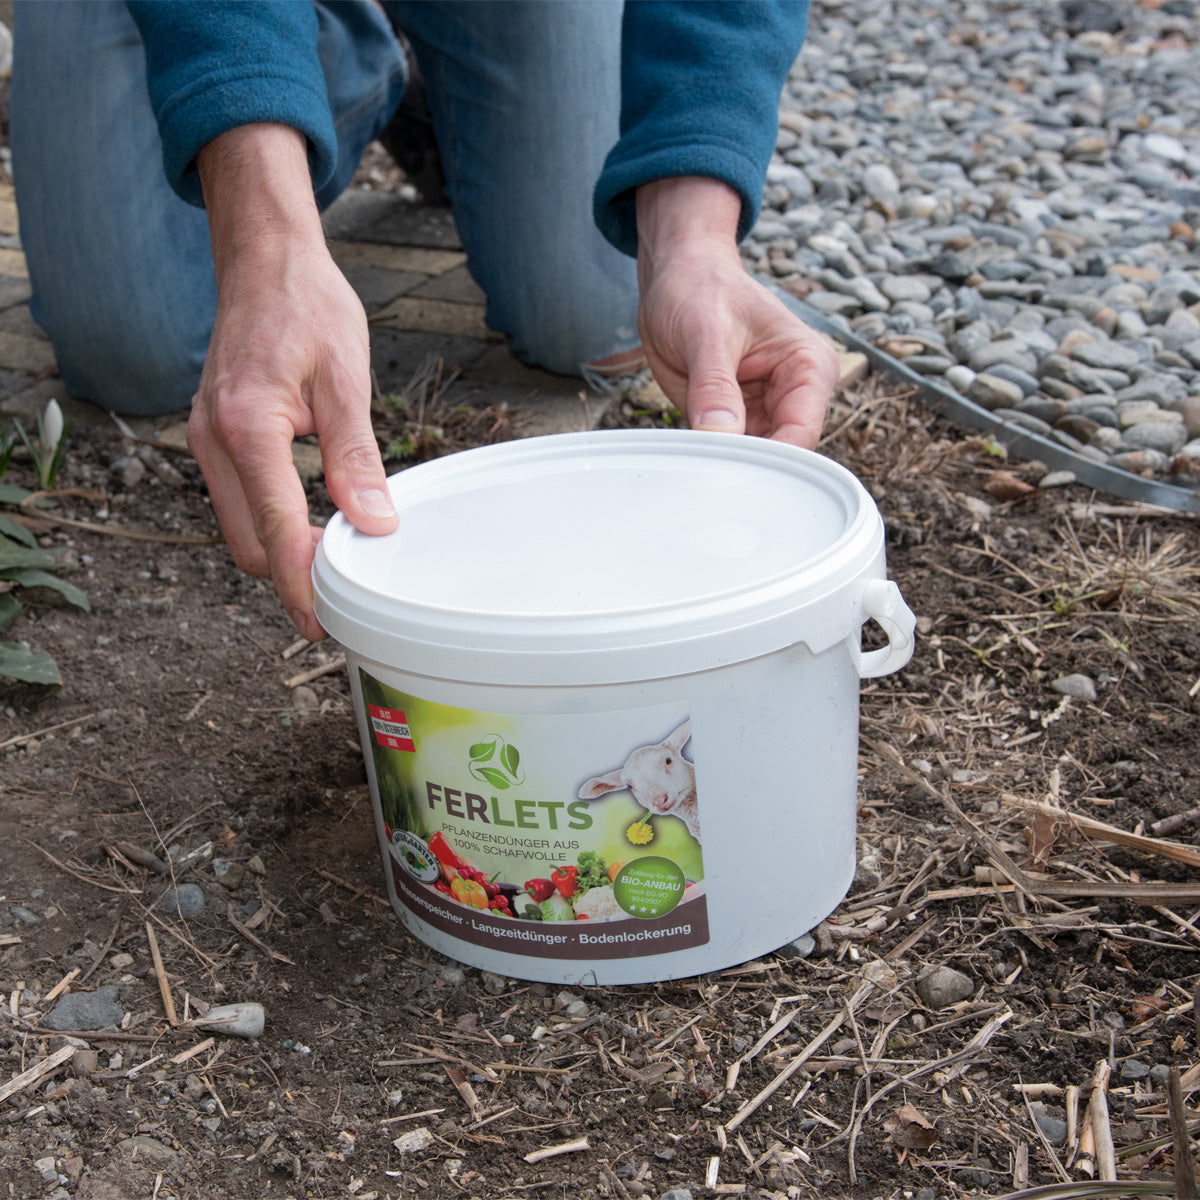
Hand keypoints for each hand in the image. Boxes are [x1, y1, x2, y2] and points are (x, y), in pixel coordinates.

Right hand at [188, 125, 396, 640]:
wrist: (264, 263)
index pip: (275, 529)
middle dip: (291, 580)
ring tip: (334, 574)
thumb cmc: (307, 309)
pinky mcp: (214, 438)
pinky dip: (270, 526)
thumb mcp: (346, 381)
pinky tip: (311, 531)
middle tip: (345, 602)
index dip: (301, 583)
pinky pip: (237, 502)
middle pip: (248, 544)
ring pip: (238, 529)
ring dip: (280, 557)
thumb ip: (356, 460)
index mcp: (247, 426)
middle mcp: (213, 440)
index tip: (327, 620)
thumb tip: (376, 526)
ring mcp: (205, 440)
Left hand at [635, 177, 837, 447]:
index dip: (770, 459)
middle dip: (746, 468)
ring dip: (725, 467)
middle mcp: (793, 394)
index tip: (731, 471)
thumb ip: (714, 385)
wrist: (676, 277)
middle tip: (708, 478)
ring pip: (753, 461)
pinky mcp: (734, 419)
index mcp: (808, 366)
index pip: (802, 432)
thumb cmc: (701, 287)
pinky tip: (690, 460)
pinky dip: (709, 460)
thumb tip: (720, 433)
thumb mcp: (705, 332)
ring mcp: (763, 410)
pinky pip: (726, 453)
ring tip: (696, 468)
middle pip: (781, 455)